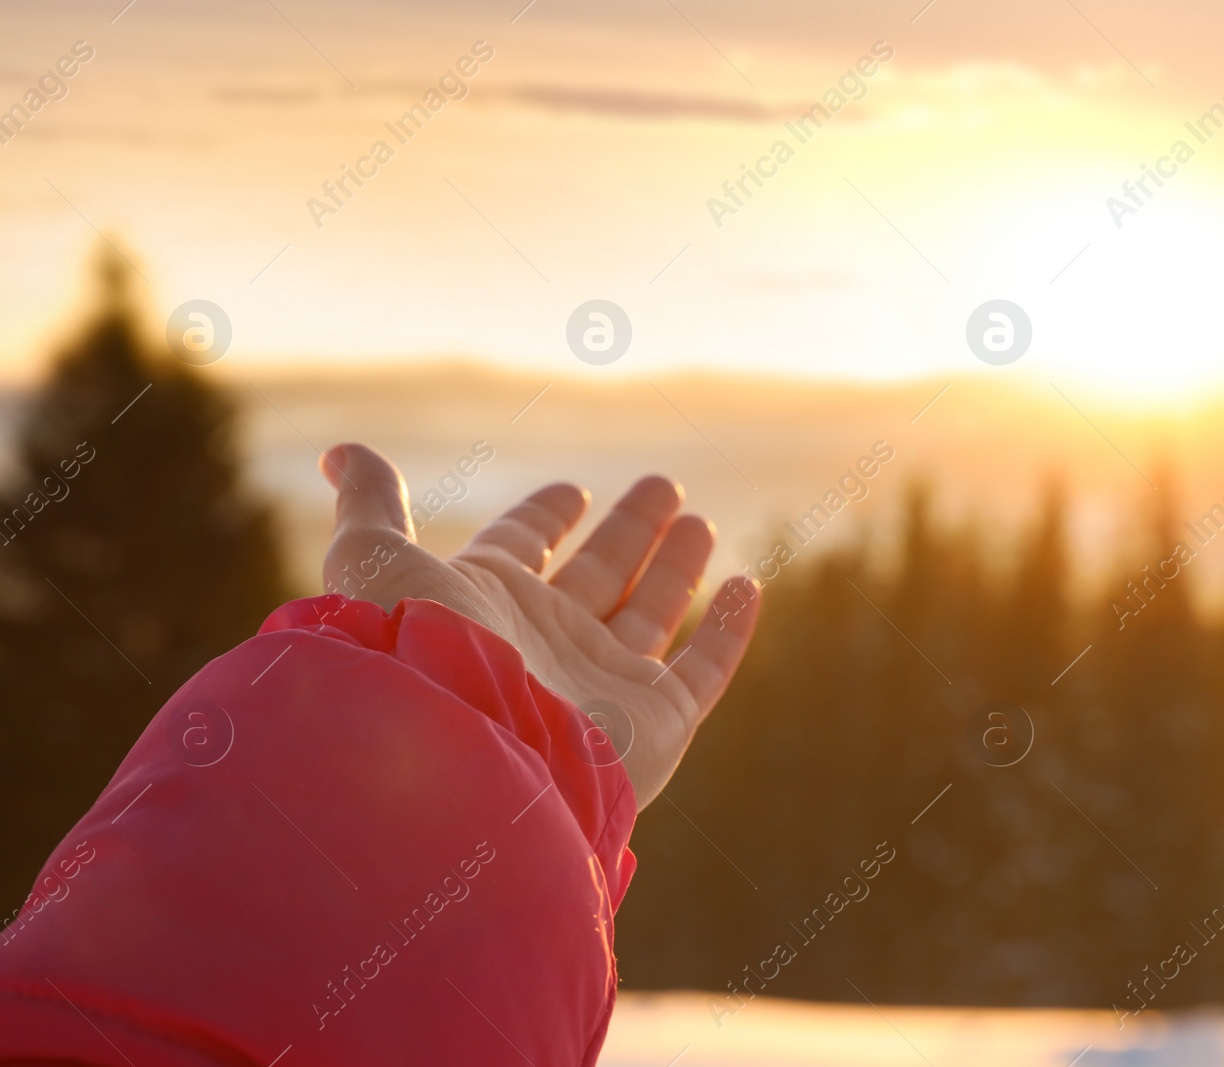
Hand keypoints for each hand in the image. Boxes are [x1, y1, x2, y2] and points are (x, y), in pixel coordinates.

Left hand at [316, 443, 760, 807]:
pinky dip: (730, 631)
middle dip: (628, 530)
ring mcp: (604, 684)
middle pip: (598, 573)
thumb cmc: (415, 653)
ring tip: (699, 521)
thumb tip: (340, 451)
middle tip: (662, 486)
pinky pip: (704, 670)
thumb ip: (370, 503)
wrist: (464, 762)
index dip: (546, 516)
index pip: (523, 548)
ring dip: (677, 567)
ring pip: (651, 614)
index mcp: (485, 603)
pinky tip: (747, 586)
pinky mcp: (657, 724)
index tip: (572, 491)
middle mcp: (546, 642)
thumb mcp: (376, 559)